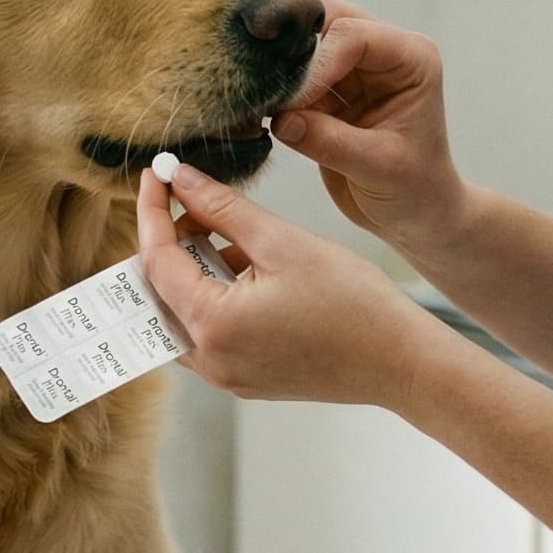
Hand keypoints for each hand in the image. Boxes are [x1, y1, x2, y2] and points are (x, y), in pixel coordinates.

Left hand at [135, 160, 444, 405]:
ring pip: (182, 314)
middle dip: (168, 241)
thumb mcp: (283, 242)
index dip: (152, 211)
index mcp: (213, 327)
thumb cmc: (354, 303)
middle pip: (160, 292)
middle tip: (188, 198)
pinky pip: (208, 333)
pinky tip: (241, 264)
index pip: (156, 261)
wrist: (400, 361)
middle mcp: (210, 361)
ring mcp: (226, 375)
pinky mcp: (245, 378)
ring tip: (220, 229)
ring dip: (190, 269)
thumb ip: (223, 209)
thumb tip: (181, 179)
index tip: (157, 174)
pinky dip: (212, 295)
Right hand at [274, 0, 468, 255]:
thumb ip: (331, 142)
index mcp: (410, 58)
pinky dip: (274, 94)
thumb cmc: (415, 191)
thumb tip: (283, 120)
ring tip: (257, 103)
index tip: (292, 104)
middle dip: (291, 53)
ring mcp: (354, 69)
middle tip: (265, 89)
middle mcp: (383, 52)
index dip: (317, 65)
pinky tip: (257, 114)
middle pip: (324, 23)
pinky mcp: (329, 90)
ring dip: (278, 72)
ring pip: (302, 45)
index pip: (353, 36)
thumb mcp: (378, 169)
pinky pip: (292, 77)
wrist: (414, 216)